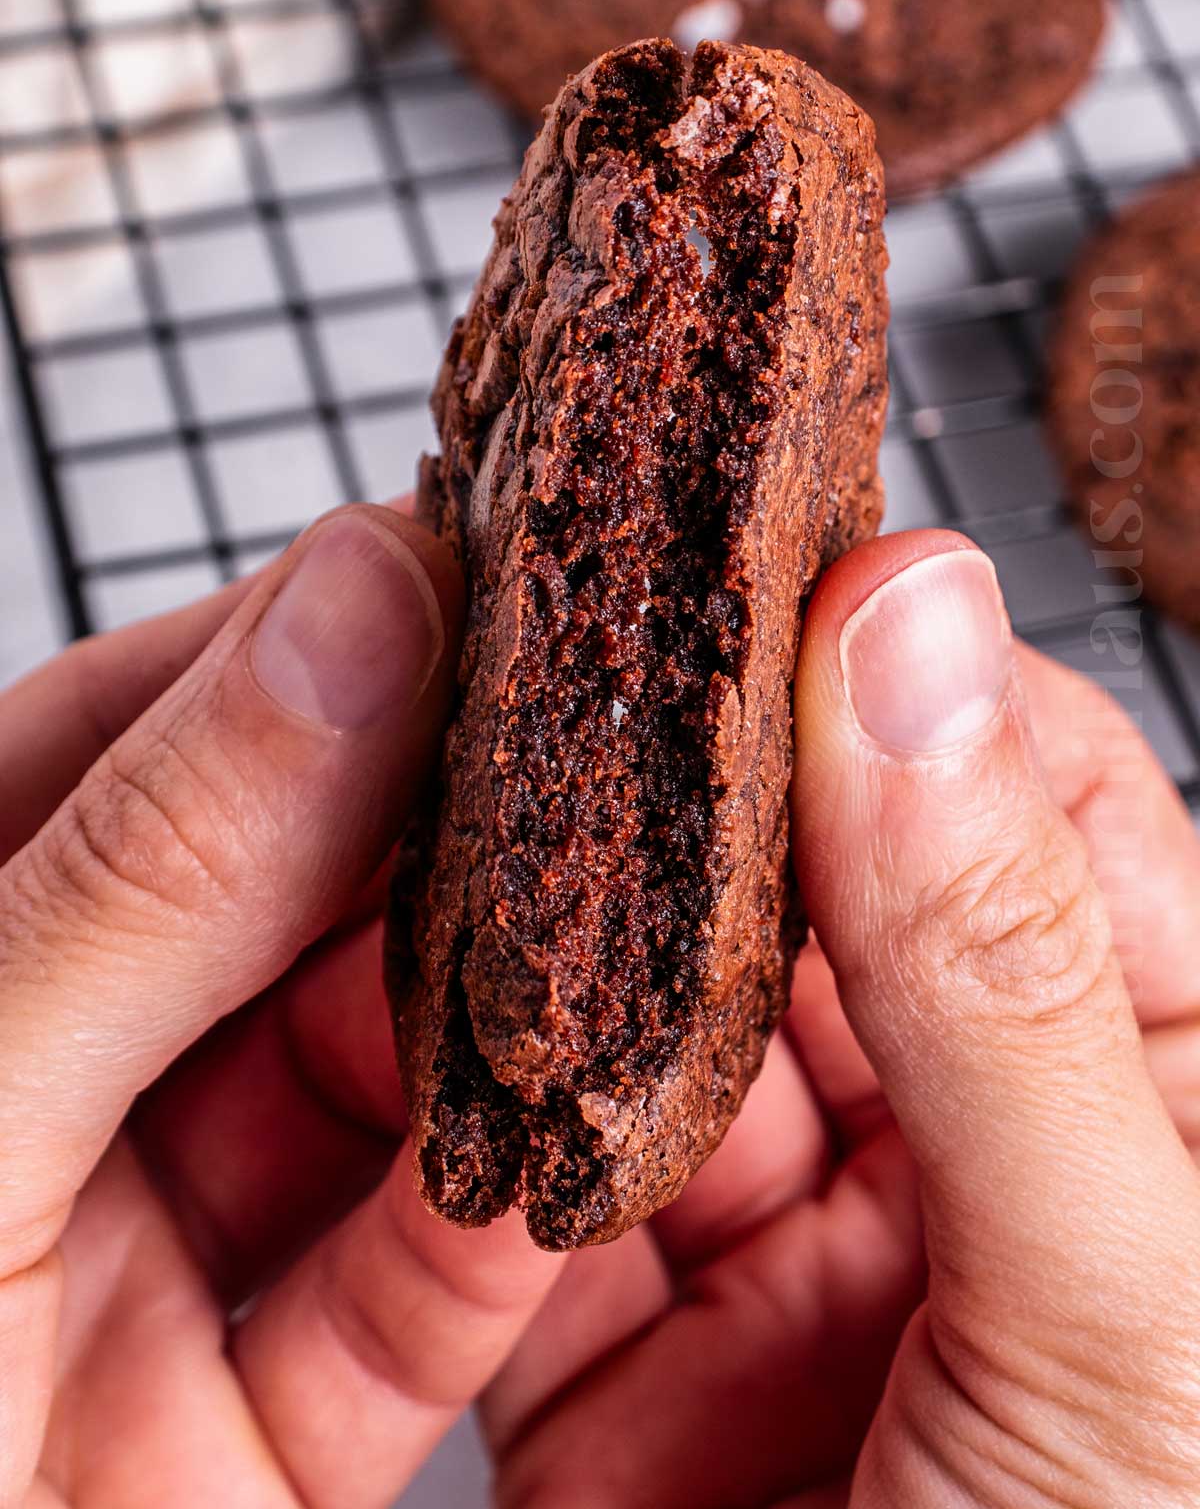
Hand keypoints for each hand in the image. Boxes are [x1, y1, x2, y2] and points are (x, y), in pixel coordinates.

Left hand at [0, 504, 567, 1508]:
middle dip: (444, 836)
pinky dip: (501, 1227)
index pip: (137, 737)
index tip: (479, 572)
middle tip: (617, 737)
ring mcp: (146, 1262)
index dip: (311, 645)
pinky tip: (587, 1145)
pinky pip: (408, 1297)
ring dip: (500, 1028)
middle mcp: (39, 1095)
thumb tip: (355, 607)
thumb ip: (145, 879)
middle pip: (286, 908)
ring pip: (373, 1092)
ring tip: (640, 926)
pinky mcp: (252, 1426)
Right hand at [487, 531, 1199, 1508]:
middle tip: (535, 650)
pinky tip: (420, 1014)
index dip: (879, 662)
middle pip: (811, 872)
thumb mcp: (1120, 1314)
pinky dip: (478, 1098)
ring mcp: (804, 1214)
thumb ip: (1002, 971)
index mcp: (1154, 1073)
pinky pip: (547, 1158)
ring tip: (448, 804)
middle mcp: (976, 1116)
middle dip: (675, 786)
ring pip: (660, 999)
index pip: (1012, 785)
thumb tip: (911, 624)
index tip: (738, 553)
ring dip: (560, 931)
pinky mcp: (646, 1321)